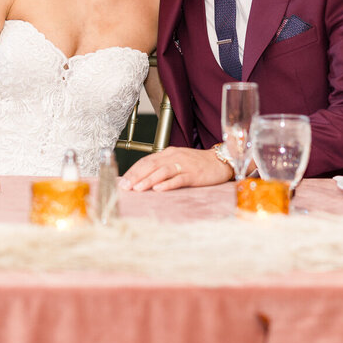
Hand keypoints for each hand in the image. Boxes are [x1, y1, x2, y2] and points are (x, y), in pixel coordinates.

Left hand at [118, 146, 232, 191]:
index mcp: (168, 153)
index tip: (122, 181)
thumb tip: (142, 178)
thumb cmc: (197, 163)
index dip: (133, 171)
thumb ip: (162, 167)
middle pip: (151, 165)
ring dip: (148, 180)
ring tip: (137, 189)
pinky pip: (179, 179)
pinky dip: (167, 184)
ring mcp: (184, 165)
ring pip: (162, 171)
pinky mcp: (194, 174)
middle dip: (136, 176)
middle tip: (125, 186)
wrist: (220, 161)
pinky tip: (158, 189)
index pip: (146, 160)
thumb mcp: (177, 161)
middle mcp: (174, 156)